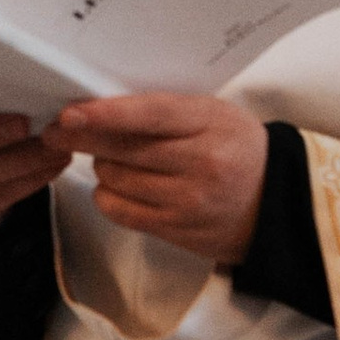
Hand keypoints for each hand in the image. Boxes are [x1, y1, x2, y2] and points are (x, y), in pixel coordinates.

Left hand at [58, 91, 268, 266]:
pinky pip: (120, 211)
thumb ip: (166, 111)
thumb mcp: (214, 115)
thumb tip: (101, 109)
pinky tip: (118, 186)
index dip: (106, 114)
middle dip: (83, 138)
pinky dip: (108, 195)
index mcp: (211, 124)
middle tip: (61, 130)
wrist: (277, 203)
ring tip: (116, 159)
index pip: (151, 116)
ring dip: (103, 167)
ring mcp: (187, 202)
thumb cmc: (239, 149)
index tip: (71, 114)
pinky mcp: (176, 230)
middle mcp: (200, 165)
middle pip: (123, 150)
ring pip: (115, 180)